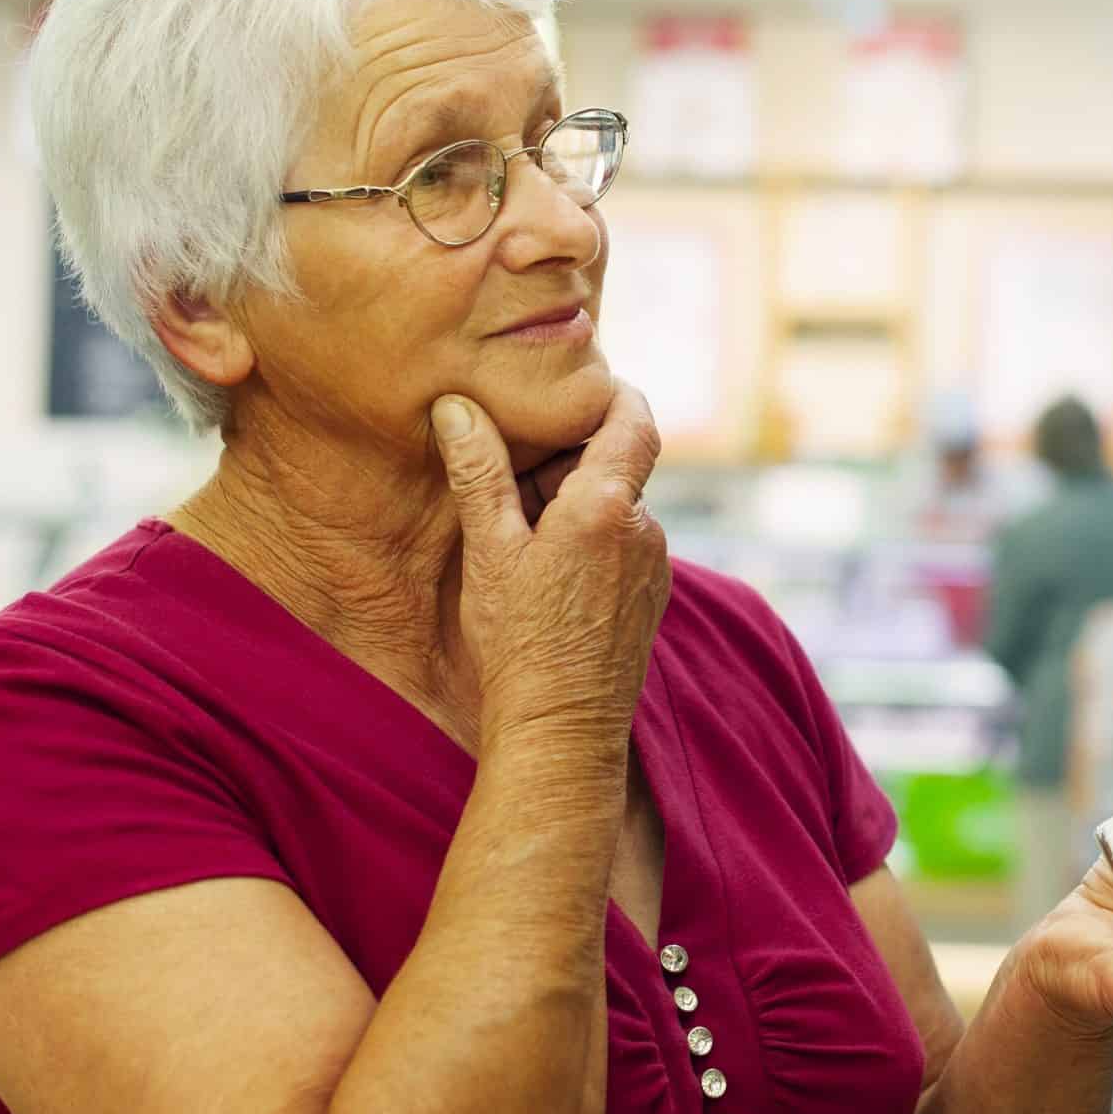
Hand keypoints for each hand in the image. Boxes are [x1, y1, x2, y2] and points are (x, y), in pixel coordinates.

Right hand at [432, 380, 672, 747]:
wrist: (561, 729)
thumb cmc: (519, 641)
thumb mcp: (489, 549)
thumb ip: (479, 472)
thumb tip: (457, 407)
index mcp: (608, 506)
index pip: (635, 420)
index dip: (614, 393)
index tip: (580, 384)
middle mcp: (644, 530)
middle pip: (618, 465)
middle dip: (569, 457)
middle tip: (513, 464)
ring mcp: (654, 567)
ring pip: (618, 507)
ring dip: (576, 501)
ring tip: (518, 524)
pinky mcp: (651, 598)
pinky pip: (624, 545)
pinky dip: (590, 536)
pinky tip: (544, 565)